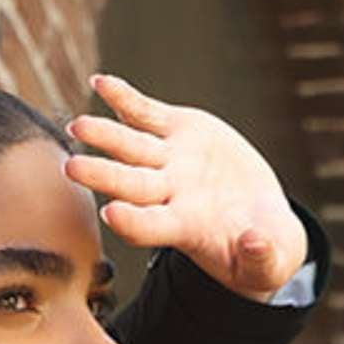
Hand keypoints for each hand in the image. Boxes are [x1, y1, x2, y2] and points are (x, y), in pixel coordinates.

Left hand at [60, 72, 310, 298]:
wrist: (258, 221)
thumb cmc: (262, 252)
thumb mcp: (270, 260)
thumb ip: (263, 256)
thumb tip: (256, 243)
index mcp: (187, 228)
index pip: (151, 227)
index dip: (133, 222)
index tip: (113, 215)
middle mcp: (170, 194)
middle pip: (131, 184)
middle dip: (102, 175)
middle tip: (73, 168)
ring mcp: (171, 162)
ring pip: (131, 147)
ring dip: (103, 135)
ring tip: (78, 125)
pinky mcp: (178, 132)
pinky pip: (144, 113)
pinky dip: (123, 98)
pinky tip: (100, 83)